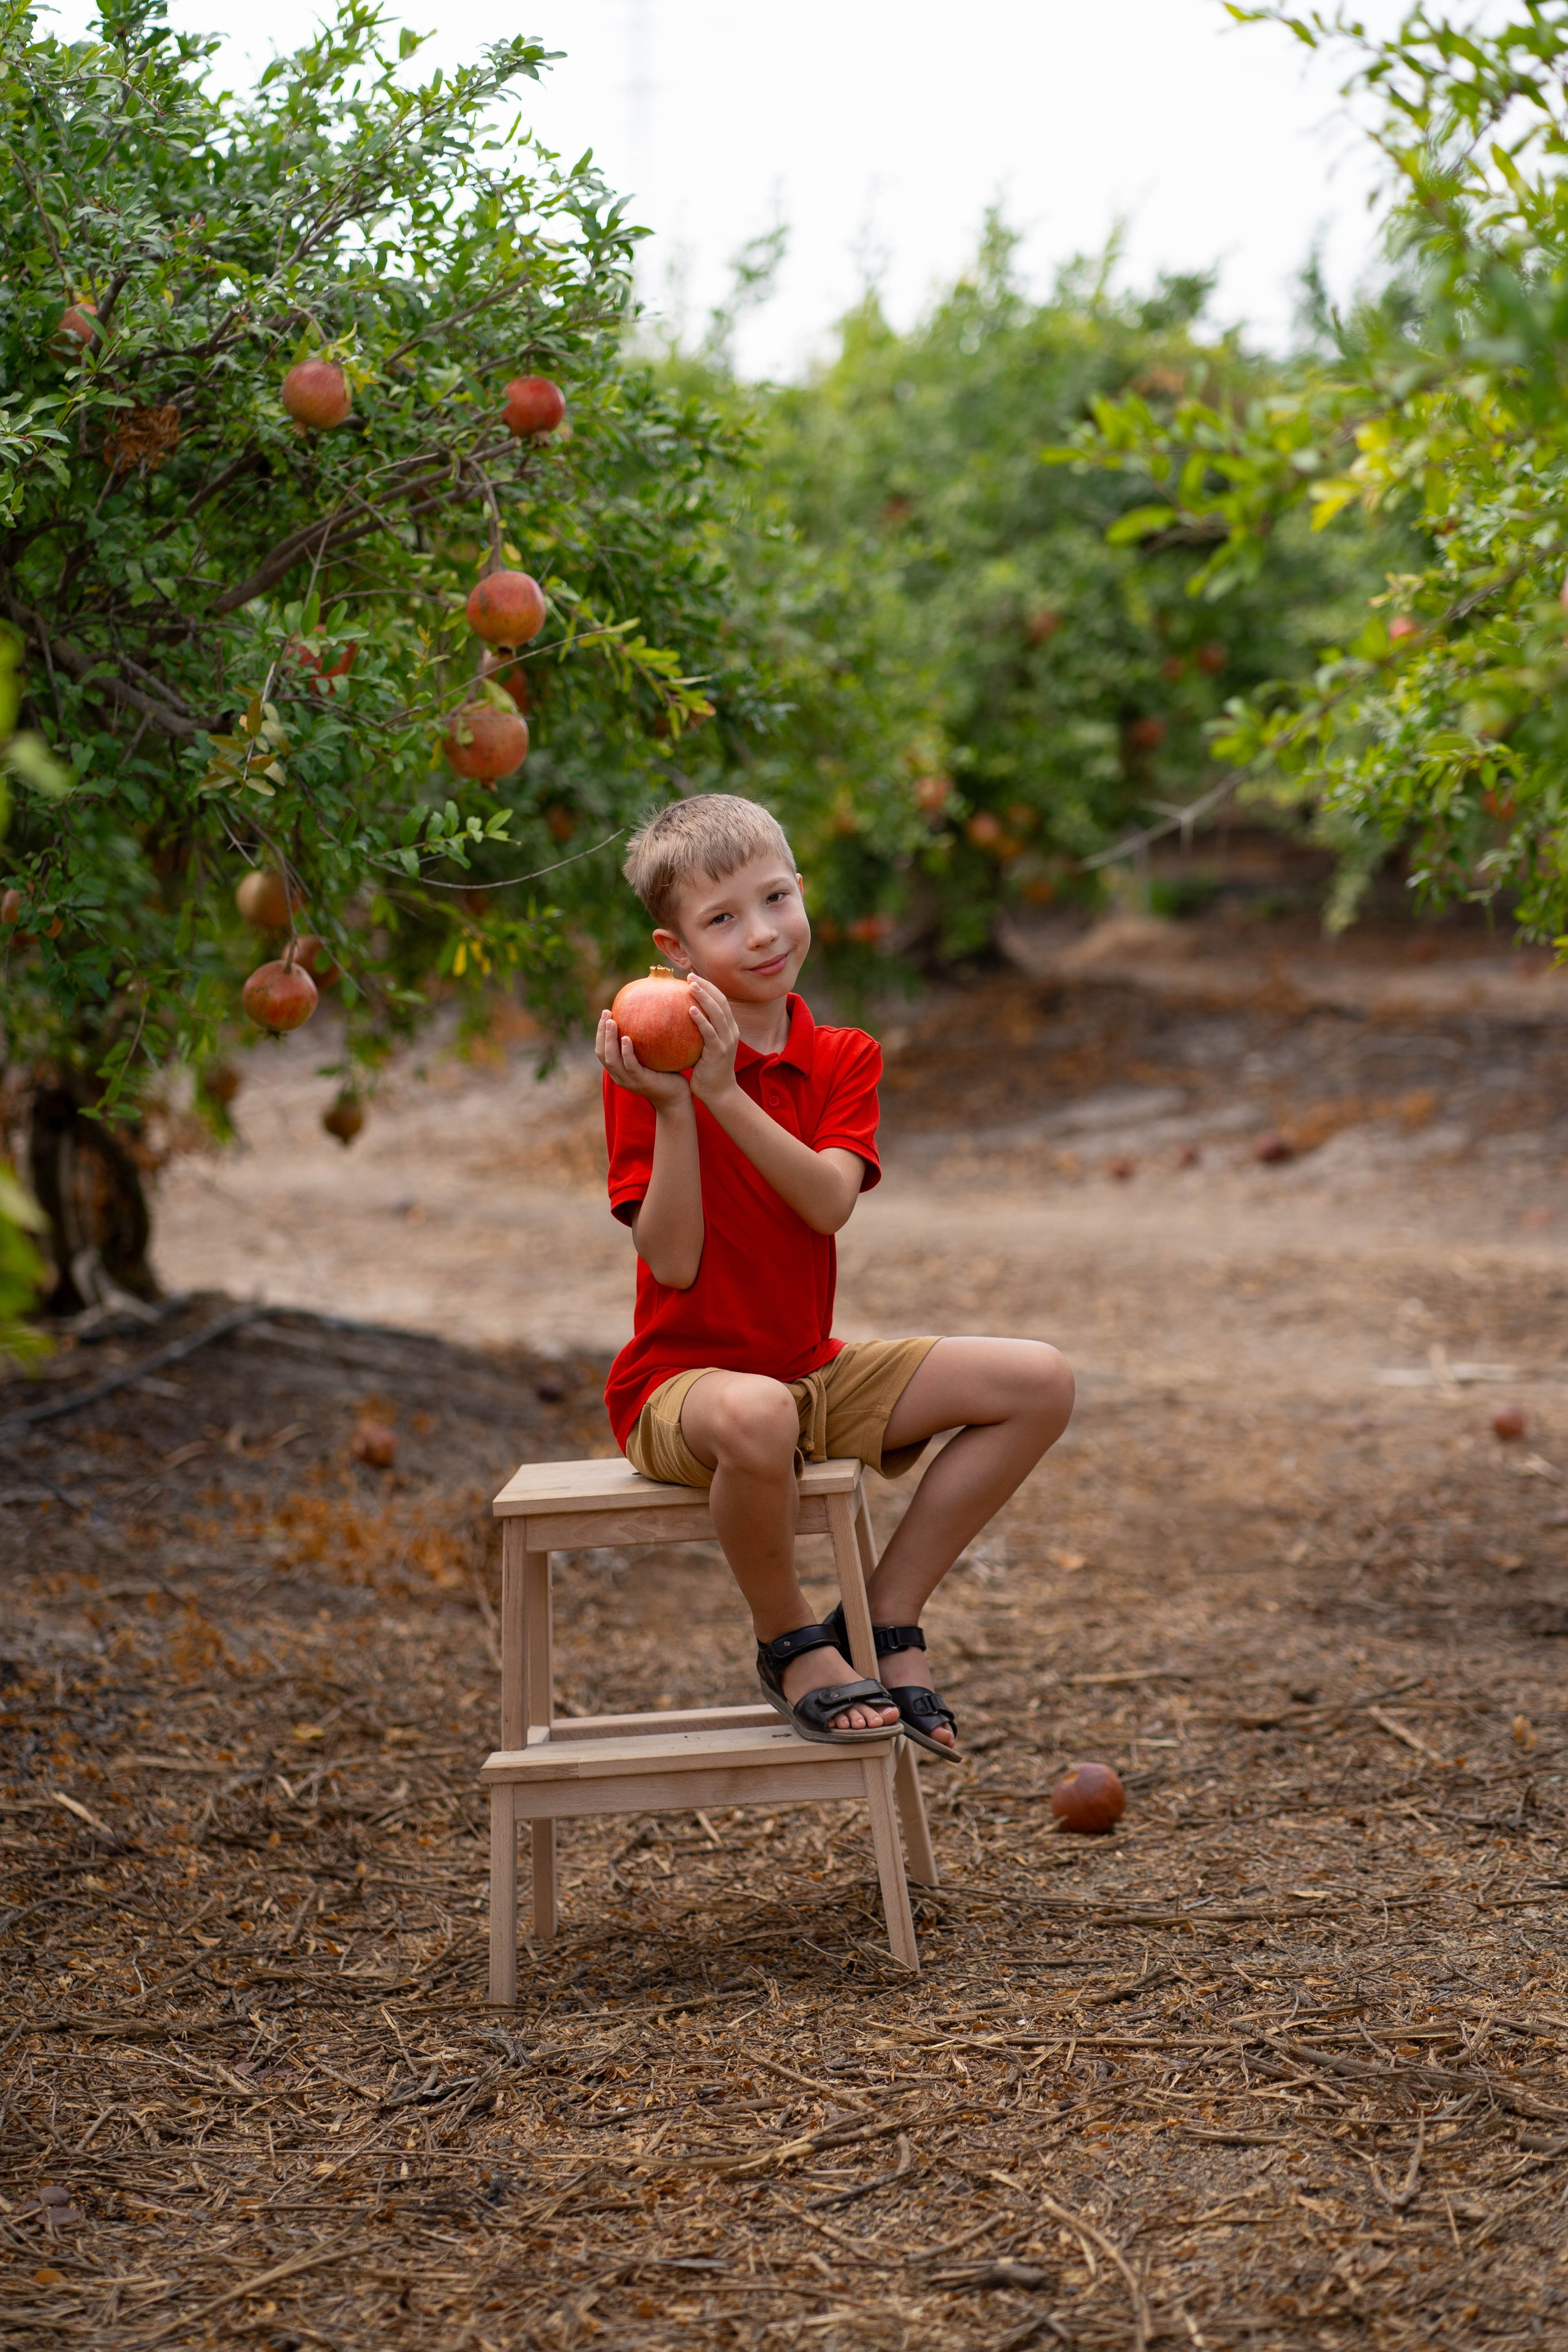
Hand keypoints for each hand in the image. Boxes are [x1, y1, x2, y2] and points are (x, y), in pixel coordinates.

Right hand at [595, 1011, 692, 1109]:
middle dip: (601, 1032)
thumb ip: (646, 1043)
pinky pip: (630, 1065)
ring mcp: (629, 1080)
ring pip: (611, 1059)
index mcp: (619, 1071)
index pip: (602, 1051)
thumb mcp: (652, 1057)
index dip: (600, 1033)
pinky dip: (626, 1052)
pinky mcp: (641, 1081)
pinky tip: (627, 1038)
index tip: (605, 1014)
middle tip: (606, 1013)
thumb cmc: (666, 1074)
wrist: (676, 1098)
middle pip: (602, 1054)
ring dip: (609, 1039)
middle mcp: (620, 1076)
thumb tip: (648, 1015)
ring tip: (611, 1022)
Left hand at [686, 974, 740, 1102]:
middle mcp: (731, 1031)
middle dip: (706, 986)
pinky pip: (709, 1032)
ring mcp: (726, 1041)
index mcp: (729, 1028)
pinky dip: (702, 1019)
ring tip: (691, 985)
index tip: (693, 977)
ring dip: (704, 997)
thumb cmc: (707, 1071)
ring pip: (717, 1012)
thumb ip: (697, 1032)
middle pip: (721, 1001)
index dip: (709, 987)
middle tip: (690, 976)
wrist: (719, 1093)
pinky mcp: (719, 1051)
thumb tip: (678, 1018)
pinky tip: (690, 1010)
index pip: (721, 1001)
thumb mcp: (704, 1047)